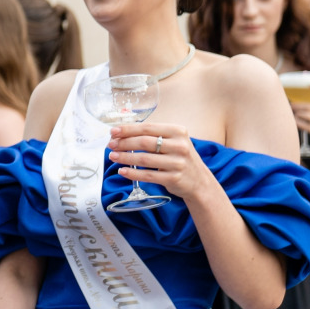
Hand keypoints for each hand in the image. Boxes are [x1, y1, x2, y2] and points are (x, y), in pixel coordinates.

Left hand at [107, 122, 223, 203]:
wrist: (199, 181)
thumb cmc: (179, 158)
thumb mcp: (173, 142)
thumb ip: (153, 136)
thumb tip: (122, 134)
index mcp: (178, 131)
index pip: (148, 128)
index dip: (128, 129)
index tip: (112, 132)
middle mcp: (179, 146)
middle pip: (144, 142)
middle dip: (124, 143)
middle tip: (110, 145)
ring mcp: (178, 163)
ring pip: (144, 159)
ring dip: (125, 157)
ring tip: (112, 156)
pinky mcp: (174, 178)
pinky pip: (148, 175)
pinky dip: (133, 173)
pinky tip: (122, 171)